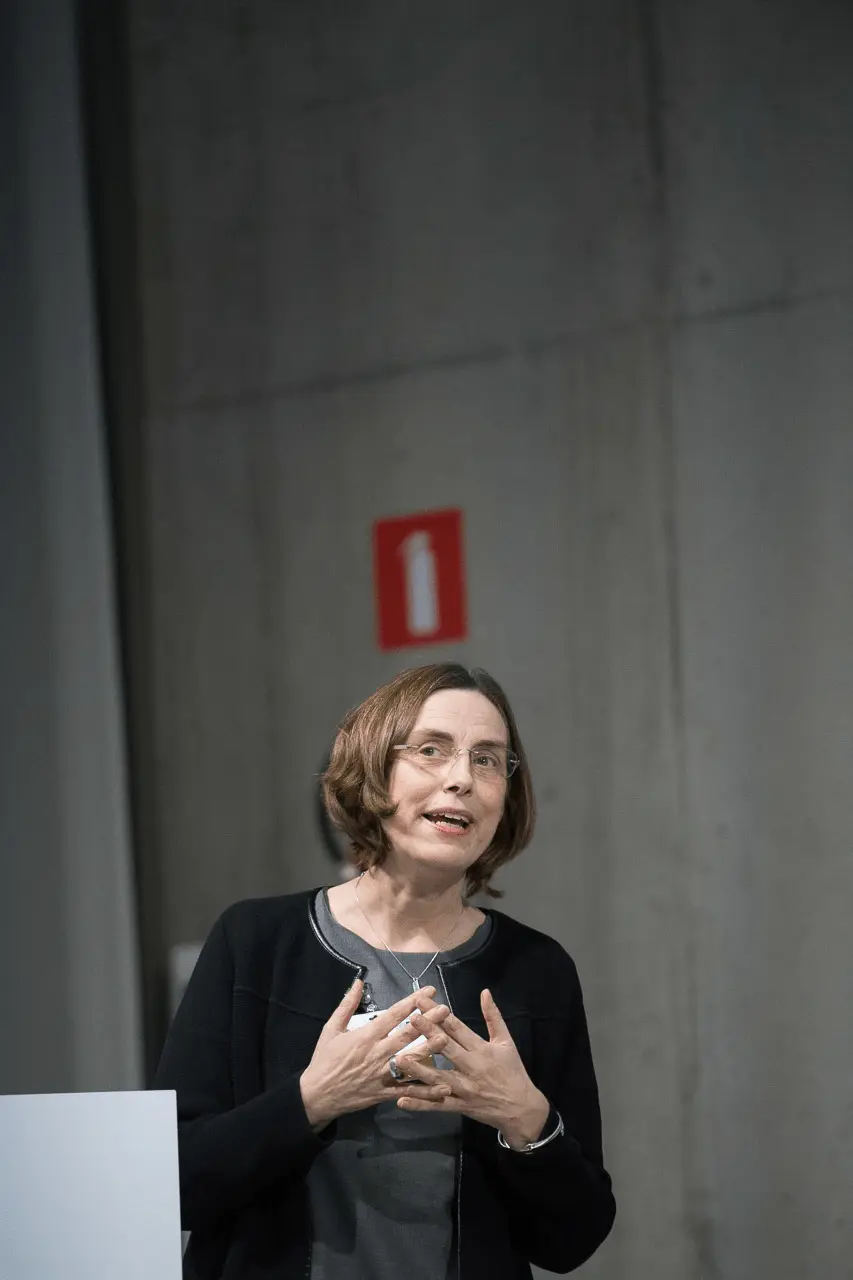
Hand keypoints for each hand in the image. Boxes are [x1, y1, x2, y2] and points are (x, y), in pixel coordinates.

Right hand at [299, 980, 452, 1129]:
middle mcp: (377, 1053)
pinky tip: (442, 1086)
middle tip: (446, 1009)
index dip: (412, 1002)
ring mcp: (382, 1074)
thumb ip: (346, 1005)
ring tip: (447, 1039)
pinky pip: (408, 1091)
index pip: (393, 1015)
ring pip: (410, 1061)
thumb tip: (358, 982)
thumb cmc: (324, 1059)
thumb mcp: (331, 1029)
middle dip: (428, 1021)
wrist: (317, 1095)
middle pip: (407, 1035)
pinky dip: (426, 1090)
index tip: (429, 992)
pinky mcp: (385, 1093)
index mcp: (366, 1036)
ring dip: (429, 1049)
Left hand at [394, 989, 549, 1147]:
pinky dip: (420, 1104)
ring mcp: (464, 1089)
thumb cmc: (513, 1071)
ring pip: (438, 1079)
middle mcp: (471, 1068)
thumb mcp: (507, 1042)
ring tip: (399, 1060)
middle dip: (427, 1033)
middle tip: (410, 1020)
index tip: (422, 1001)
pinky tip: (402, 1100)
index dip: (439, 1014)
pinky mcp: (460, 1106)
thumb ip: (494, 1017)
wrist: (522, 1109)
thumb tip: (485, 992)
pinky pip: (438, 1105)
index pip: (457, 1028)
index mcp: (482, 1050)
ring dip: (418, 1070)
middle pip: (446, 1049)